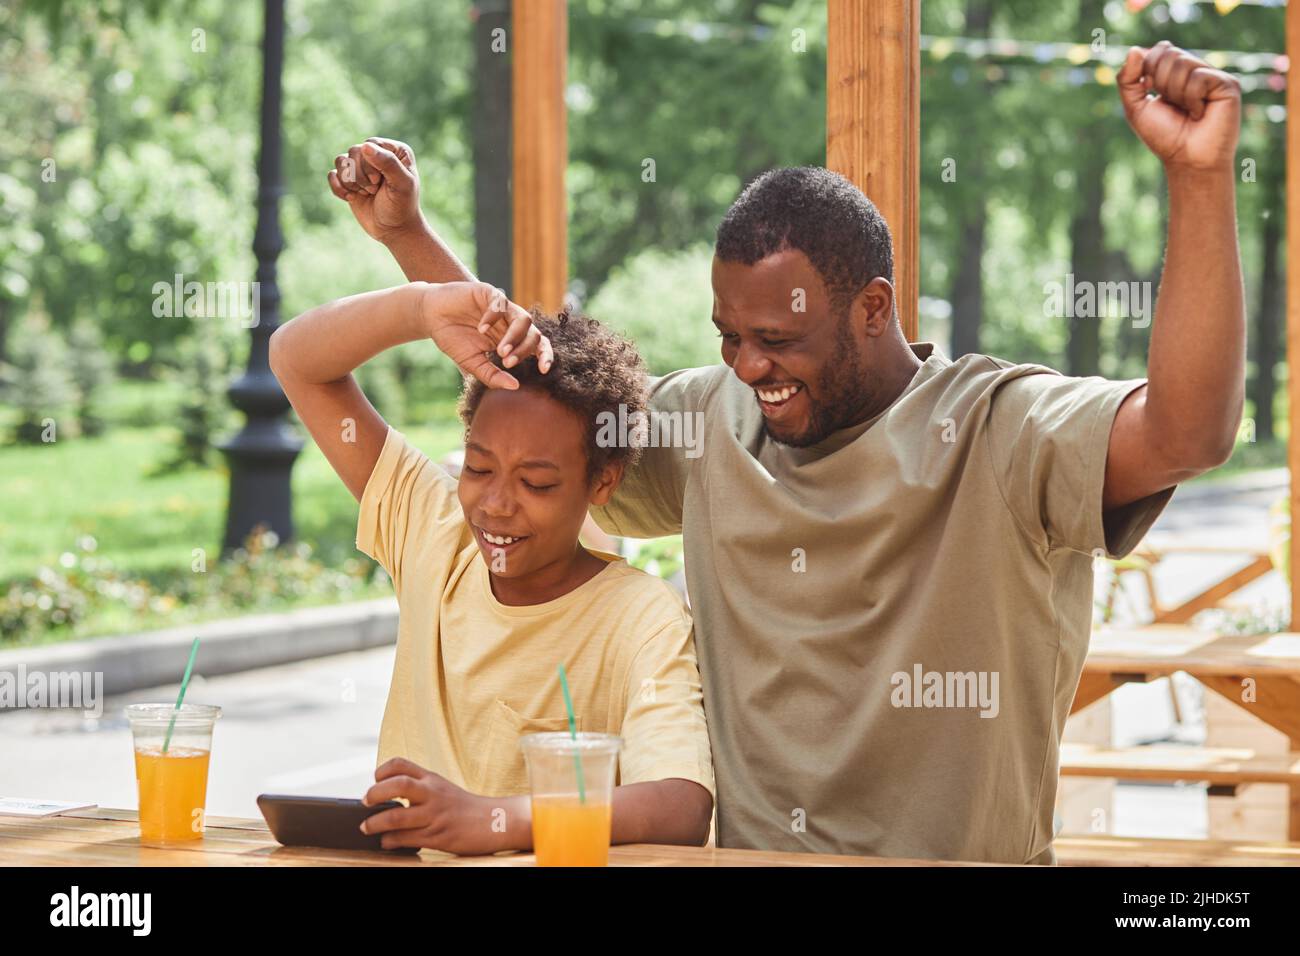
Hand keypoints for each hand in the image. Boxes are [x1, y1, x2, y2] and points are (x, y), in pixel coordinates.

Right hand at [328, 137, 423, 240]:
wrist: (394, 230)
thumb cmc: (402, 206)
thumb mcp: (401, 184)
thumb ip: (388, 163)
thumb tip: (365, 146)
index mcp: (395, 151)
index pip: (370, 144)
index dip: (369, 163)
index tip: (378, 181)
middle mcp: (377, 155)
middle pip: (354, 151)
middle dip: (360, 175)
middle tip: (373, 190)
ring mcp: (361, 168)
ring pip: (340, 161)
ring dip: (350, 181)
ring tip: (365, 193)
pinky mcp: (349, 181)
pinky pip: (332, 175)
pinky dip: (339, 188)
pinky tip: (351, 198)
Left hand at [360, 758, 506, 854]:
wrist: (496, 821)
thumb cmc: (464, 807)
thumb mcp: (442, 789)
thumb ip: (419, 789)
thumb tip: (386, 797)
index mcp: (432, 778)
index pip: (401, 764)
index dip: (382, 770)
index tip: (375, 780)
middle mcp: (433, 793)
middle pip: (398, 785)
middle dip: (375, 793)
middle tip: (366, 801)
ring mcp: (435, 815)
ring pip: (397, 817)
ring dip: (375, 823)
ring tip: (366, 827)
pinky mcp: (438, 836)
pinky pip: (407, 839)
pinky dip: (390, 841)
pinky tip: (386, 842)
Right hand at [420, 281, 553, 389]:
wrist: (431, 317)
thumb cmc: (453, 339)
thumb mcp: (473, 362)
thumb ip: (493, 375)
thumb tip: (515, 387)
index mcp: (512, 339)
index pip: (537, 346)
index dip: (545, 356)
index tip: (544, 370)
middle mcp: (511, 323)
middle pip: (534, 334)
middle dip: (524, 350)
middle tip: (507, 362)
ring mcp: (502, 307)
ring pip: (523, 318)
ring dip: (515, 336)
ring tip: (500, 350)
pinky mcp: (489, 292)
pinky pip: (501, 303)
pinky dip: (494, 316)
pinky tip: (481, 328)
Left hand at [1117, 42, 1240, 172]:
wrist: (1187, 159)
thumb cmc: (1164, 136)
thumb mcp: (1136, 107)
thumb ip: (1128, 80)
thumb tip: (1134, 50)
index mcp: (1176, 73)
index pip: (1160, 50)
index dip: (1149, 70)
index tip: (1152, 92)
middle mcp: (1196, 70)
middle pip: (1169, 54)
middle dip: (1161, 83)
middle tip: (1172, 105)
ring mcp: (1213, 75)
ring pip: (1183, 64)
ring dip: (1175, 93)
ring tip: (1187, 111)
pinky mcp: (1228, 83)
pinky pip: (1199, 77)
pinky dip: (1192, 99)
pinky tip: (1200, 113)